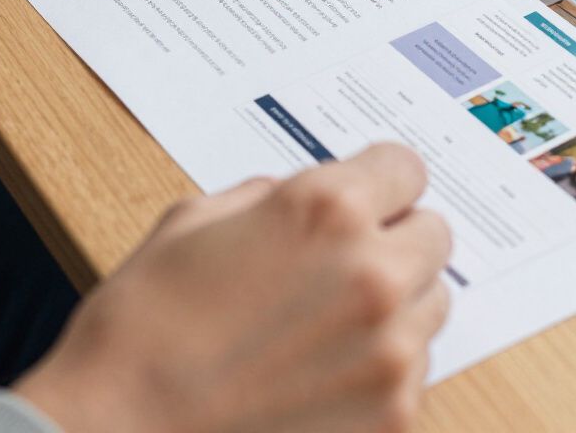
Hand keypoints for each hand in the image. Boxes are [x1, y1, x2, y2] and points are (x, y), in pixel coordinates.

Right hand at [16, 145, 451, 432]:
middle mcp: (372, 274)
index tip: (371, 193)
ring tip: (331, 320)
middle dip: (395, 237)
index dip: (382, 178)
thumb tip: (306, 198)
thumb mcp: (196, 220)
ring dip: (397, 301)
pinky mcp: (392, 417)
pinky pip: (416, 369)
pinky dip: (384, 364)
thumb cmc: (142, 327)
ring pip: (432, 301)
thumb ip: (273, 196)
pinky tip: (326, 372)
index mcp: (327, 210)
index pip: (407, 167)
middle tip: (346, 259)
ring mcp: (389, 352)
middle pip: (433, 233)